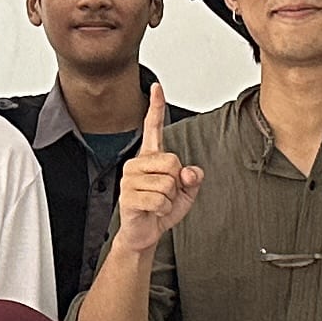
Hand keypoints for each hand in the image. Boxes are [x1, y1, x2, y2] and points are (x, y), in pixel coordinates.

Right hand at [108, 84, 204, 258]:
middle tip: (166, 193)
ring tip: (158, 203)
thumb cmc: (162, 209)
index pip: (152, 127)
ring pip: (167, 183)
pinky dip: (164, 210)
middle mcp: (137, 164)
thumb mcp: (186, 192)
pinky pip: (160, 200)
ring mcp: (130, 179)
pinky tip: (154, 211)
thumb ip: (193, 178)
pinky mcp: (128, 197)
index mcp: (151, 157)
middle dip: (177, 183)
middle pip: (172, 161)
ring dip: (170, 199)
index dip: (155, 107)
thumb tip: (189, 172)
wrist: (144, 233)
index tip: (156, 88)